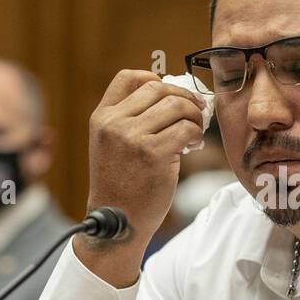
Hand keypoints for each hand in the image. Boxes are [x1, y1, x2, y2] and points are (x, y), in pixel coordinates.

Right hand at [79, 70, 204, 281]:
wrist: (117, 222)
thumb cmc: (122, 185)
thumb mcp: (112, 146)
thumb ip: (133, 120)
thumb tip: (175, 97)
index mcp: (102, 117)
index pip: (128, 77)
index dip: (155, 79)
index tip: (171, 94)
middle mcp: (114, 123)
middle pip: (158, 88)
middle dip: (184, 96)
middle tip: (197, 110)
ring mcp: (132, 137)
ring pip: (176, 106)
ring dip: (194, 116)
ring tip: (195, 132)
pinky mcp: (153, 154)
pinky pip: (186, 129)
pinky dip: (196, 135)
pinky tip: (193, 146)